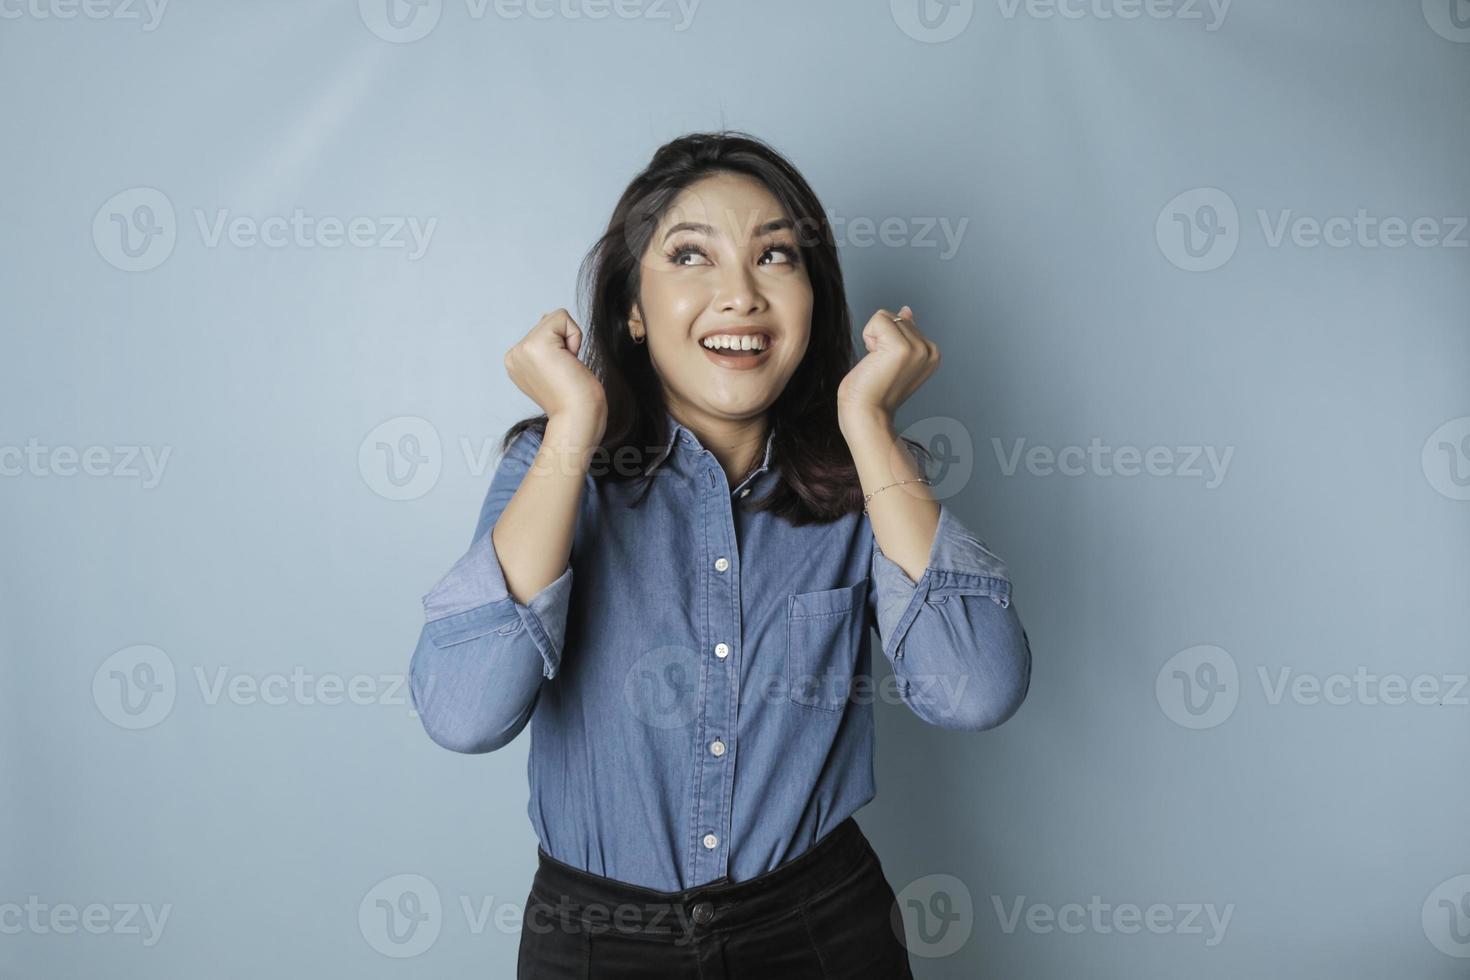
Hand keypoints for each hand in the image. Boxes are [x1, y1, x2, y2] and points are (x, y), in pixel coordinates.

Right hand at [504, 309, 607, 438]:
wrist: (578, 418)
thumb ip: (547, 345)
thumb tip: (546, 316)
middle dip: (566, 342)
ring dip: (571, 341)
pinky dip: (574, 337)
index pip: (544, 331)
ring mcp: (521, 350)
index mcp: (516, 362)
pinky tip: (569, 362)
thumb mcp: (556, 368)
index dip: (563, 348)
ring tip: (567, 369)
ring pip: (555, 318)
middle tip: (566, 372)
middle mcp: (514, 355)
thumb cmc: (576, 400)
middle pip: (549, 321)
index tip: (562, 374)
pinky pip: (562, 316)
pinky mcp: (535, 344)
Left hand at [837, 305, 939, 428]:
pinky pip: (878, 320)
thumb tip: (906, 311)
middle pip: (895, 316)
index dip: (886, 340)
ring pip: (886, 317)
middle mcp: (929, 350)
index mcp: (932, 353)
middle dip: (880, 338)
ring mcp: (918, 349)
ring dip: (873, 339)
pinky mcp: (901, 348)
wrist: (866, 414)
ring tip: (877, 364)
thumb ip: (904, 333)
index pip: (903, 322)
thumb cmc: (873, 391)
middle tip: (880, 367)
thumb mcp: (893, 357)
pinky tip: (873, 360)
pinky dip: (868, 337)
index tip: (887, 366)